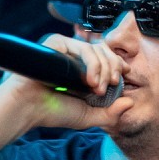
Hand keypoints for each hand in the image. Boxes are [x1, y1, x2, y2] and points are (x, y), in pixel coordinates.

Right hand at [0, 34, 133, 131]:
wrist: (28, 109)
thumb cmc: (53, 112)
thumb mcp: (88, 116)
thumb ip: (110, 113)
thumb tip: (130, 103)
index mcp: (81, 69)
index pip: (106, 57)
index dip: (117, 63)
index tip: (123, 76)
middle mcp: (74, 57)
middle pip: (104, 50)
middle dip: (113, 67)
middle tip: (110, 85)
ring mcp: (65, 49)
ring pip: (96, 49)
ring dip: (103, 69)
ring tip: (97, 88)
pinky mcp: (56, 43)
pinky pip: (83, 48)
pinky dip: (92, 64)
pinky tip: (89, 81)